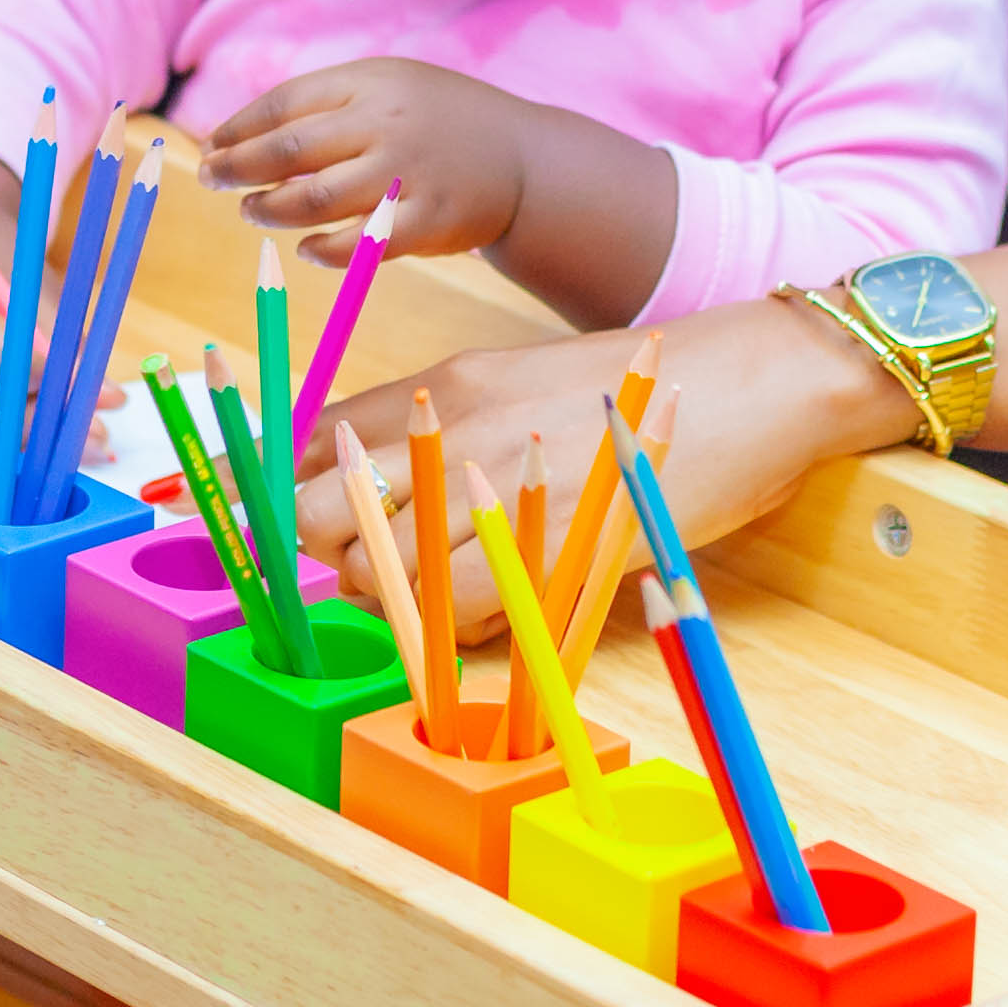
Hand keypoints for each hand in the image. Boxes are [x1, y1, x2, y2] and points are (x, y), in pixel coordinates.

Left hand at [203, 59, 535, 263]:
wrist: (525, 159)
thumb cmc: (438, 122)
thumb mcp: (390, 87)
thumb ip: (327, 104)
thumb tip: (242, 134)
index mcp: (371, 83)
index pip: (285, 103)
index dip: (238, 127)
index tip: (210, 145)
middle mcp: (386, 124)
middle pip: (289, 151)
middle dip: (238, 167)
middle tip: (212, 178)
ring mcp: (408, 174)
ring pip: (315, 199)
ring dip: (271, 208)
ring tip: (252, 209)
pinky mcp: (428, 221)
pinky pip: (361, 243)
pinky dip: (324, 249)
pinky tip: (306, 248)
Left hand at [301, 291, 913, 595]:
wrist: (749, 379)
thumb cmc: (636, 393)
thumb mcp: (518, 385)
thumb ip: (438, 430)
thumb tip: (364, 482)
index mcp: (441, 386)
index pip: (312, 441)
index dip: (274, 492)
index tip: (258, 521)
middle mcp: (450, 427)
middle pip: (322, 510)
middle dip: (322, 556)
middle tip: (363, 574)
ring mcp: (499, 481)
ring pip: (382, 568)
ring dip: (389, 601)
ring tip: (433, 598)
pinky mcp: (552, 536)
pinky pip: (458, 606)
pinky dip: (453, 626)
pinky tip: (485, 615)